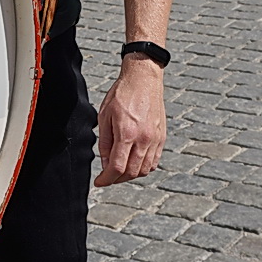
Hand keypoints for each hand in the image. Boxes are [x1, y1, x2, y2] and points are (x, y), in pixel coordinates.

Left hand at [94, 60, 166, 186]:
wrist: (144, 79)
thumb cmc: (122, 94)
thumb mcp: (104, 116)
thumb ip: (104, 142)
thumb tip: (104, 164)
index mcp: (127, 133)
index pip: (117, 167)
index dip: (106, 179)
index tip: (99, 182)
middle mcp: (143, 139)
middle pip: (132, 173)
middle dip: (117, 179)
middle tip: (107, 177)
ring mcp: (155, 139)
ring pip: (145, 170)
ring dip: (131, 175)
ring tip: (120, 171)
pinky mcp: (162, 137)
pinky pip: (154, 161)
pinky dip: (144, 168)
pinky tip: (134, 163)